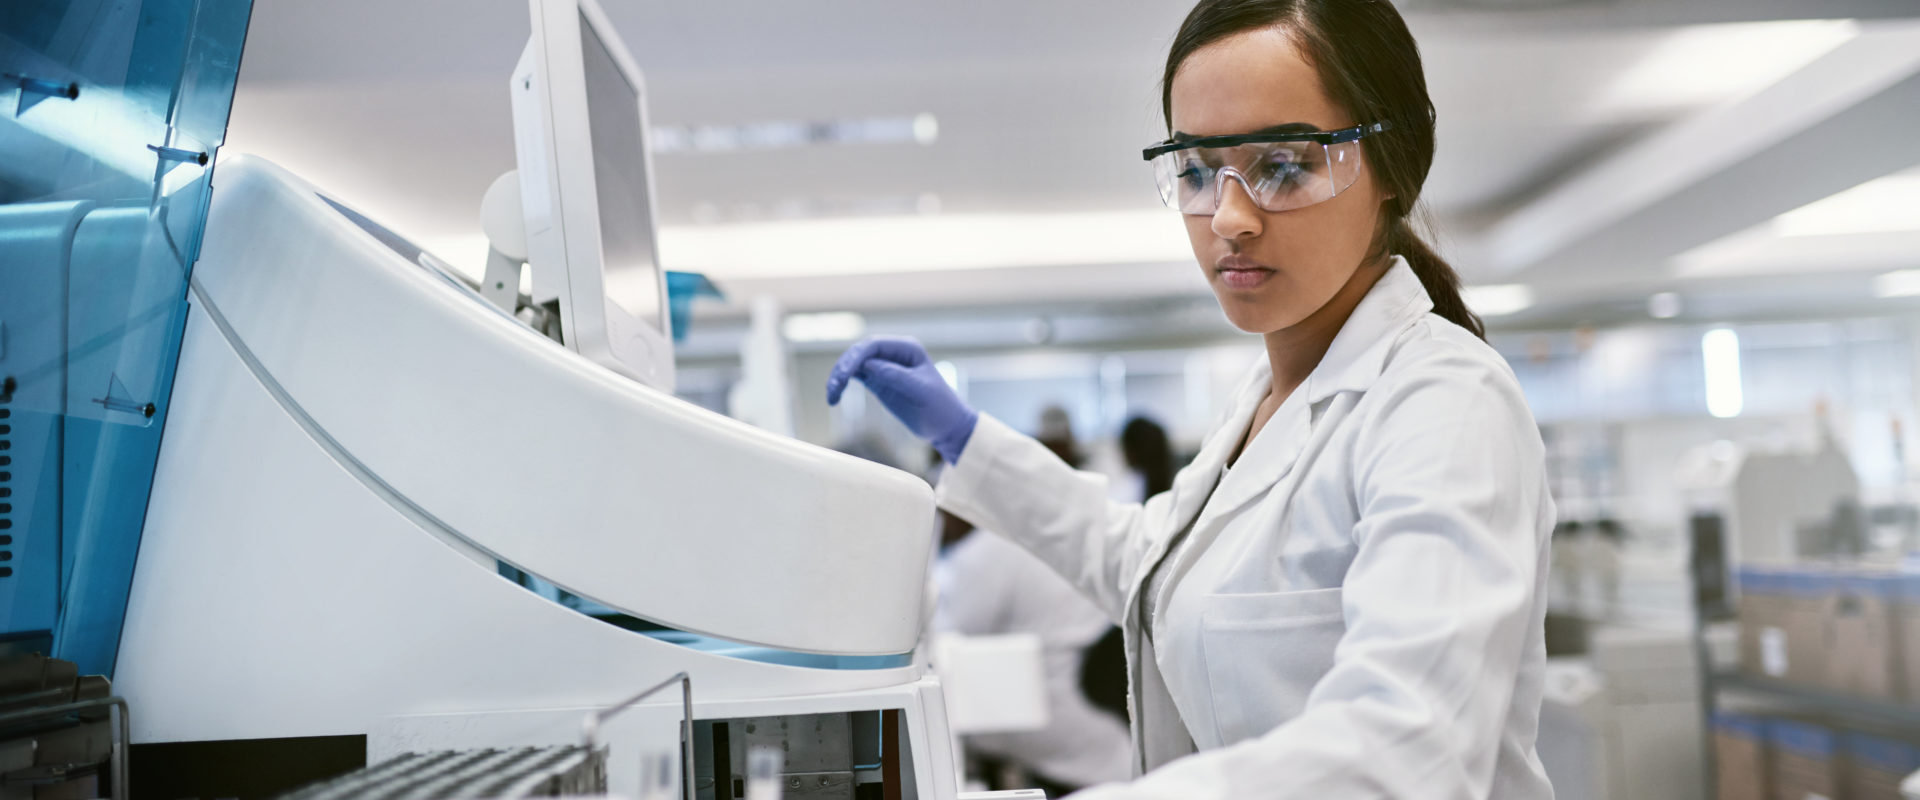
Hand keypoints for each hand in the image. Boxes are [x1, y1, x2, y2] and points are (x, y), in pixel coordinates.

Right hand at [827, 336, 977, 463]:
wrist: (947, 426)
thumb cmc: (941, 407)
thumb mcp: (921, 391)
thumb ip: (895, 376)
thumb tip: (868, 365)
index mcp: (907, 349)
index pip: (874, 345)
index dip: (856, 357)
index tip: (845, 374)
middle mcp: (894, 354)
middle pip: (859, 353)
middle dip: (843, 367)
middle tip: (834, 387)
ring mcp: (884, 367)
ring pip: (853, 365)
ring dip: (839, 377)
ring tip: (831, 396)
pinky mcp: (878, 382)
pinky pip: (855, 377)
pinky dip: (842, 385)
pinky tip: (834, 397)